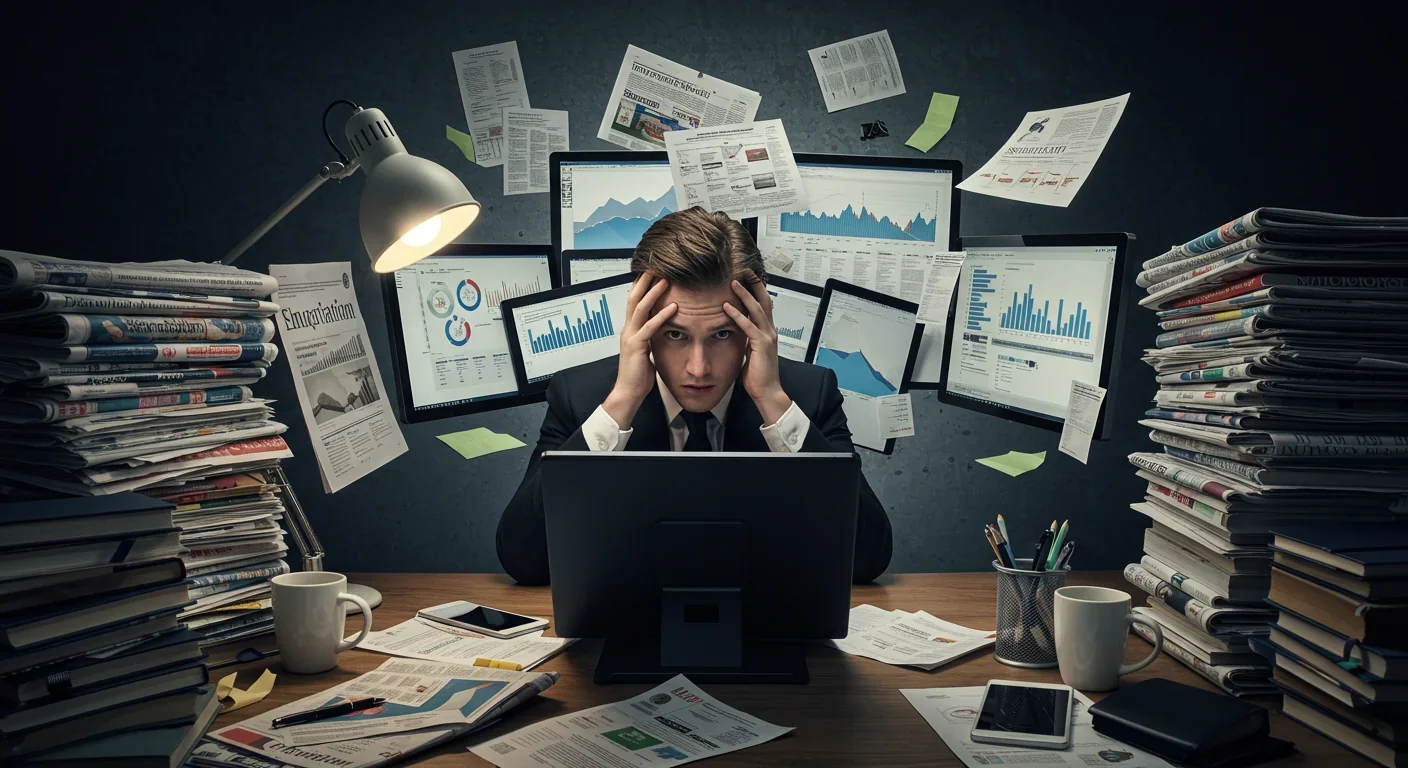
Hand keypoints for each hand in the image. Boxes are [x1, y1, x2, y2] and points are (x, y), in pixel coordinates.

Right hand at [603, 274, 676, 427]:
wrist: (628, 392)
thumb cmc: (638, 374)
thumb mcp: (646, 351)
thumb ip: (650, 338)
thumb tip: (660, 331)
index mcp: (630, 330)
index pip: (634, 302)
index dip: (641, 286)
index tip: (651, 272)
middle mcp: (628, 329)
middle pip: (633, 298)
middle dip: (644, 282)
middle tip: (655, 266)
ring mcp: (630, 337)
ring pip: (640, 308)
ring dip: (653, 293)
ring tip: (665, 280)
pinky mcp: (636, 346)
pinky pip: (650, 327)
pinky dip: (662, 315)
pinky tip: (673, 307)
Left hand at [722, 272, 792, 424]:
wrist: (767, 390)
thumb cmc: (758, 374)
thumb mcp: (751, 351)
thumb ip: (747, 339)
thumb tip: (738, 331)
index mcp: (767, 331)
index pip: (763, 304)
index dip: (756, 289)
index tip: (746, 277)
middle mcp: (770, 330)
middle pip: (764, 300)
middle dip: (754, 283)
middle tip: (744, 269)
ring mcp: (767, 336)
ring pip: (756, 309)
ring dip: (744, 294)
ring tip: (733, 282)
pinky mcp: (761, 345)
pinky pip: (748, 326)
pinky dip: (736, 315)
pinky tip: (726, 307)